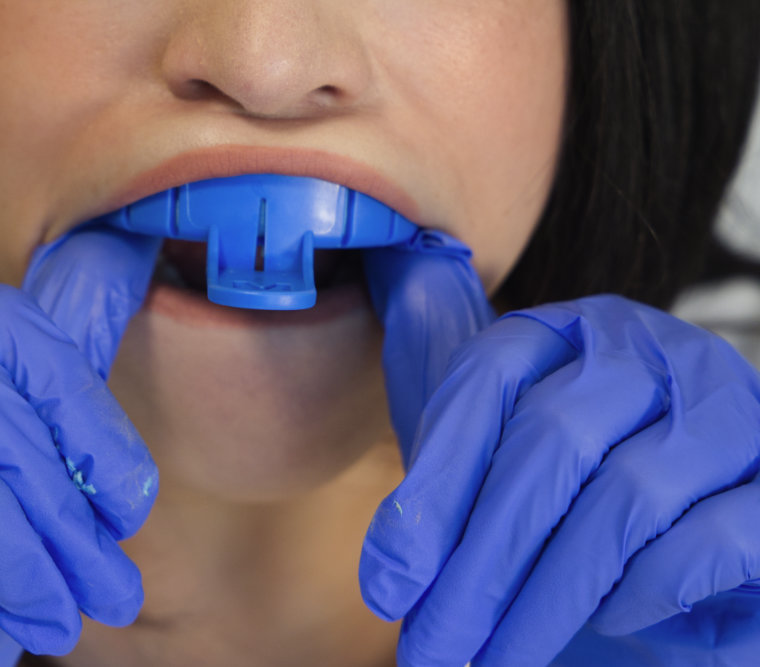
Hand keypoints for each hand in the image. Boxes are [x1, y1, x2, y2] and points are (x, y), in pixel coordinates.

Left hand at [358, 242, 759, 665]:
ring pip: (626, 496)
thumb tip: (401, 262)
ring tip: (490, 660)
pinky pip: (715, 539)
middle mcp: (658, 355)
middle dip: (480, 560)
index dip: (434, 482)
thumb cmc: (552, 491)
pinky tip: (604, 619)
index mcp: (576, 329)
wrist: (662, 555)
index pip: (490, 375)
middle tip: (432, 648)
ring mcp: (731, 418)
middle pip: (552, 440)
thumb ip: (440, 351)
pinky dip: (646, 590)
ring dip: (546, 596)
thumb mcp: (485, 425)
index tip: (388, 582)